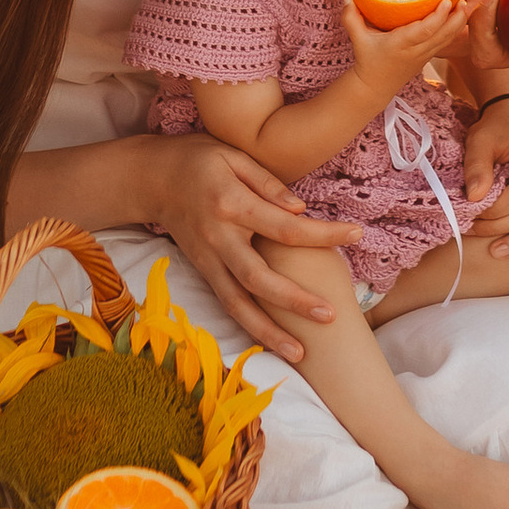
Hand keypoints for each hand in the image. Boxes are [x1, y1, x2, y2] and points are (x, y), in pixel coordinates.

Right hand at [144, 137, 329, 361]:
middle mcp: (218, 238)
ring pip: (237, 304)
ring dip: (268, 332)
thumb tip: (300, 209)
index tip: (357, 235)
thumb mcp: (233, 155)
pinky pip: (226, 303)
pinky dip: (248, 326)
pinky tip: (270, 342)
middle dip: (294, 301)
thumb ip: (267, 183)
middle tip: (330, 316)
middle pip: (259, 279)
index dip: (323, 234)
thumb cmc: (199, 160)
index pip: (285, 227)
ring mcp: (208, 259)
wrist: (151, 179)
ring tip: (299, 354)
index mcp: (232, 205)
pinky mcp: (202, 271)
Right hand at [343, 0, 469, 91]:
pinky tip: (459, 16)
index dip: (438, 17)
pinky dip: (454, 30)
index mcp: (400, 45)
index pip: (424, 31)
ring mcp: (424, 55)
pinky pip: (445, 43)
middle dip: (456, 19)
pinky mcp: (428, 57)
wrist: (375, 87)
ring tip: (465, 4)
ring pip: (447, 40)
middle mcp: (416, 51)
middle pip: (443, 35)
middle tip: (464, 0)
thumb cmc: (367, 60)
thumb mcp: (357, 40)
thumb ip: (351, 18)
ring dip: (458, 24)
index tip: (447, 0)